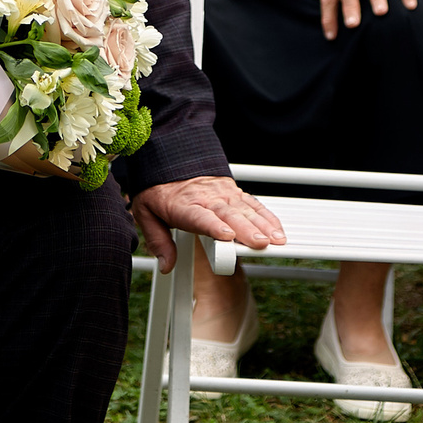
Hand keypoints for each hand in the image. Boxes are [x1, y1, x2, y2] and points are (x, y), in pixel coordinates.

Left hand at [129, 175, 286, 270]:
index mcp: (183, 205)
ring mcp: (223, 194)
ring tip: (275, 239)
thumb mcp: (146, 213)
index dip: (214, 226)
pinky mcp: (233, 192)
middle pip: (228, 215)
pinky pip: (252, 204)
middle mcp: (206, 198)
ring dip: (262, 225)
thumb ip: (158, 241)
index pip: (200, 217)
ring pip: (245, 210)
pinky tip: (276, 228)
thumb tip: (165, 265)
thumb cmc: (159, 189)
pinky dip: (266, 216)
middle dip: (246, 230)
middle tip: (260, 243)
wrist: (170, 157)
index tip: (226, 236)